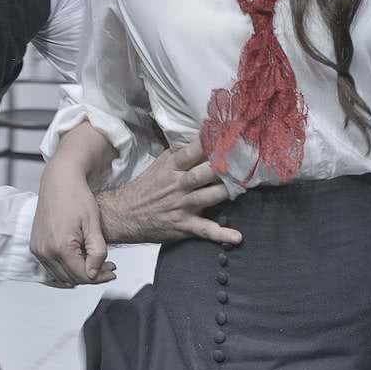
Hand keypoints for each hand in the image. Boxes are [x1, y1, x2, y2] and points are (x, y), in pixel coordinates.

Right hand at [31, 160, 117, 286]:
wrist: (59, 180)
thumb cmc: (77, 197)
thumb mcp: (94, 224)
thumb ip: (97, 252)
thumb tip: (94, 273)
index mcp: (60, 247)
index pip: (82, 275)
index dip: (100, 276)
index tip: (112, 271)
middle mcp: (45, 251)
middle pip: (71, 278)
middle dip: (91, 275)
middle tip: (107, 266)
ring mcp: (38, 249)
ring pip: (61, 275)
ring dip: (78, 272)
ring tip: (94, 260)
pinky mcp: (35, 246)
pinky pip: (52, 266)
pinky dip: (66, 266)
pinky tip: (79, 255)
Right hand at [97, 139, 242, 246]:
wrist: (125, 214)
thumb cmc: (147, 186)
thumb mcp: (160, 163)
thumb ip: (180, 150)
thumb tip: (202, 133)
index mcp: (172, 167)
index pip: (190, 152)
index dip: (208, 144)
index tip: (226, 136)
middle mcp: (178, 185)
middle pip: (202, 173)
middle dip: (221, 167)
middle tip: (242, 160)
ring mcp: (182, 206)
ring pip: (207, 197)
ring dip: (226, 191)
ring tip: (245, 185)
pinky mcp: (185, 225)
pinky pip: (205, 230)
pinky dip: (221, 234)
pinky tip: (238, 236)